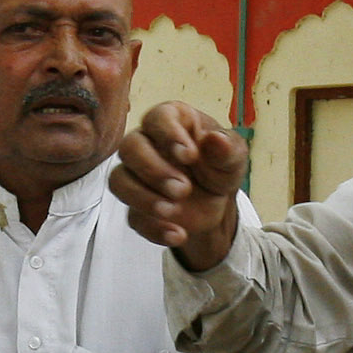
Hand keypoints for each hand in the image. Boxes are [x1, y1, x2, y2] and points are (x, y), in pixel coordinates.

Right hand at [111, 101, 248, 269]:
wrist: (218, 201)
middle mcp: (146, 144)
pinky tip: (178, 233)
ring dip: (144, 198)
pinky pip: (133, 217)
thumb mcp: (233, 156)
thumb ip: (227, 148)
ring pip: (119, 181)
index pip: (156, 118)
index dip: (168, 135)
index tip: (190, 156)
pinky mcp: (136, 207)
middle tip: (183, 189)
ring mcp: (136, 176)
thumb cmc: (220, 165)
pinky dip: (154, 228)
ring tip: (173, 211)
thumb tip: (216, 140)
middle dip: (153, 170)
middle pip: (129, 148)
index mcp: (171, 121)